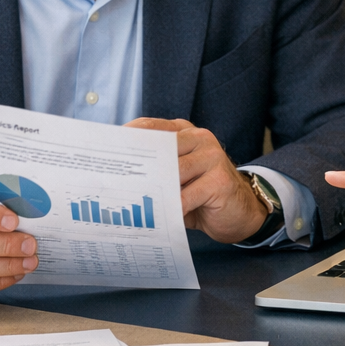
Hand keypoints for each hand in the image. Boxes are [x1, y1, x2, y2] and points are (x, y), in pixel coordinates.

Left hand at [126, 118, 267, 242]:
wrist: (241, 212)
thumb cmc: (201, 195)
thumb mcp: (177, 177)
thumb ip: (157, 168)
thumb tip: (118, 175)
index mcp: (185, 132)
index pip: (150, 127)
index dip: (126, 137)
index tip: (103, 152)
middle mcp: (199, 138)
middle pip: (159, 148)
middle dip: (137, 168)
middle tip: (112, 184)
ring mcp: (212, 157)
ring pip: (173, 172)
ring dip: (154, 192)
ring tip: (135, 205)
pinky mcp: (220, 180)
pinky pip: (187, 196)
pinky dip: (172, 209)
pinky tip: (161, 218)